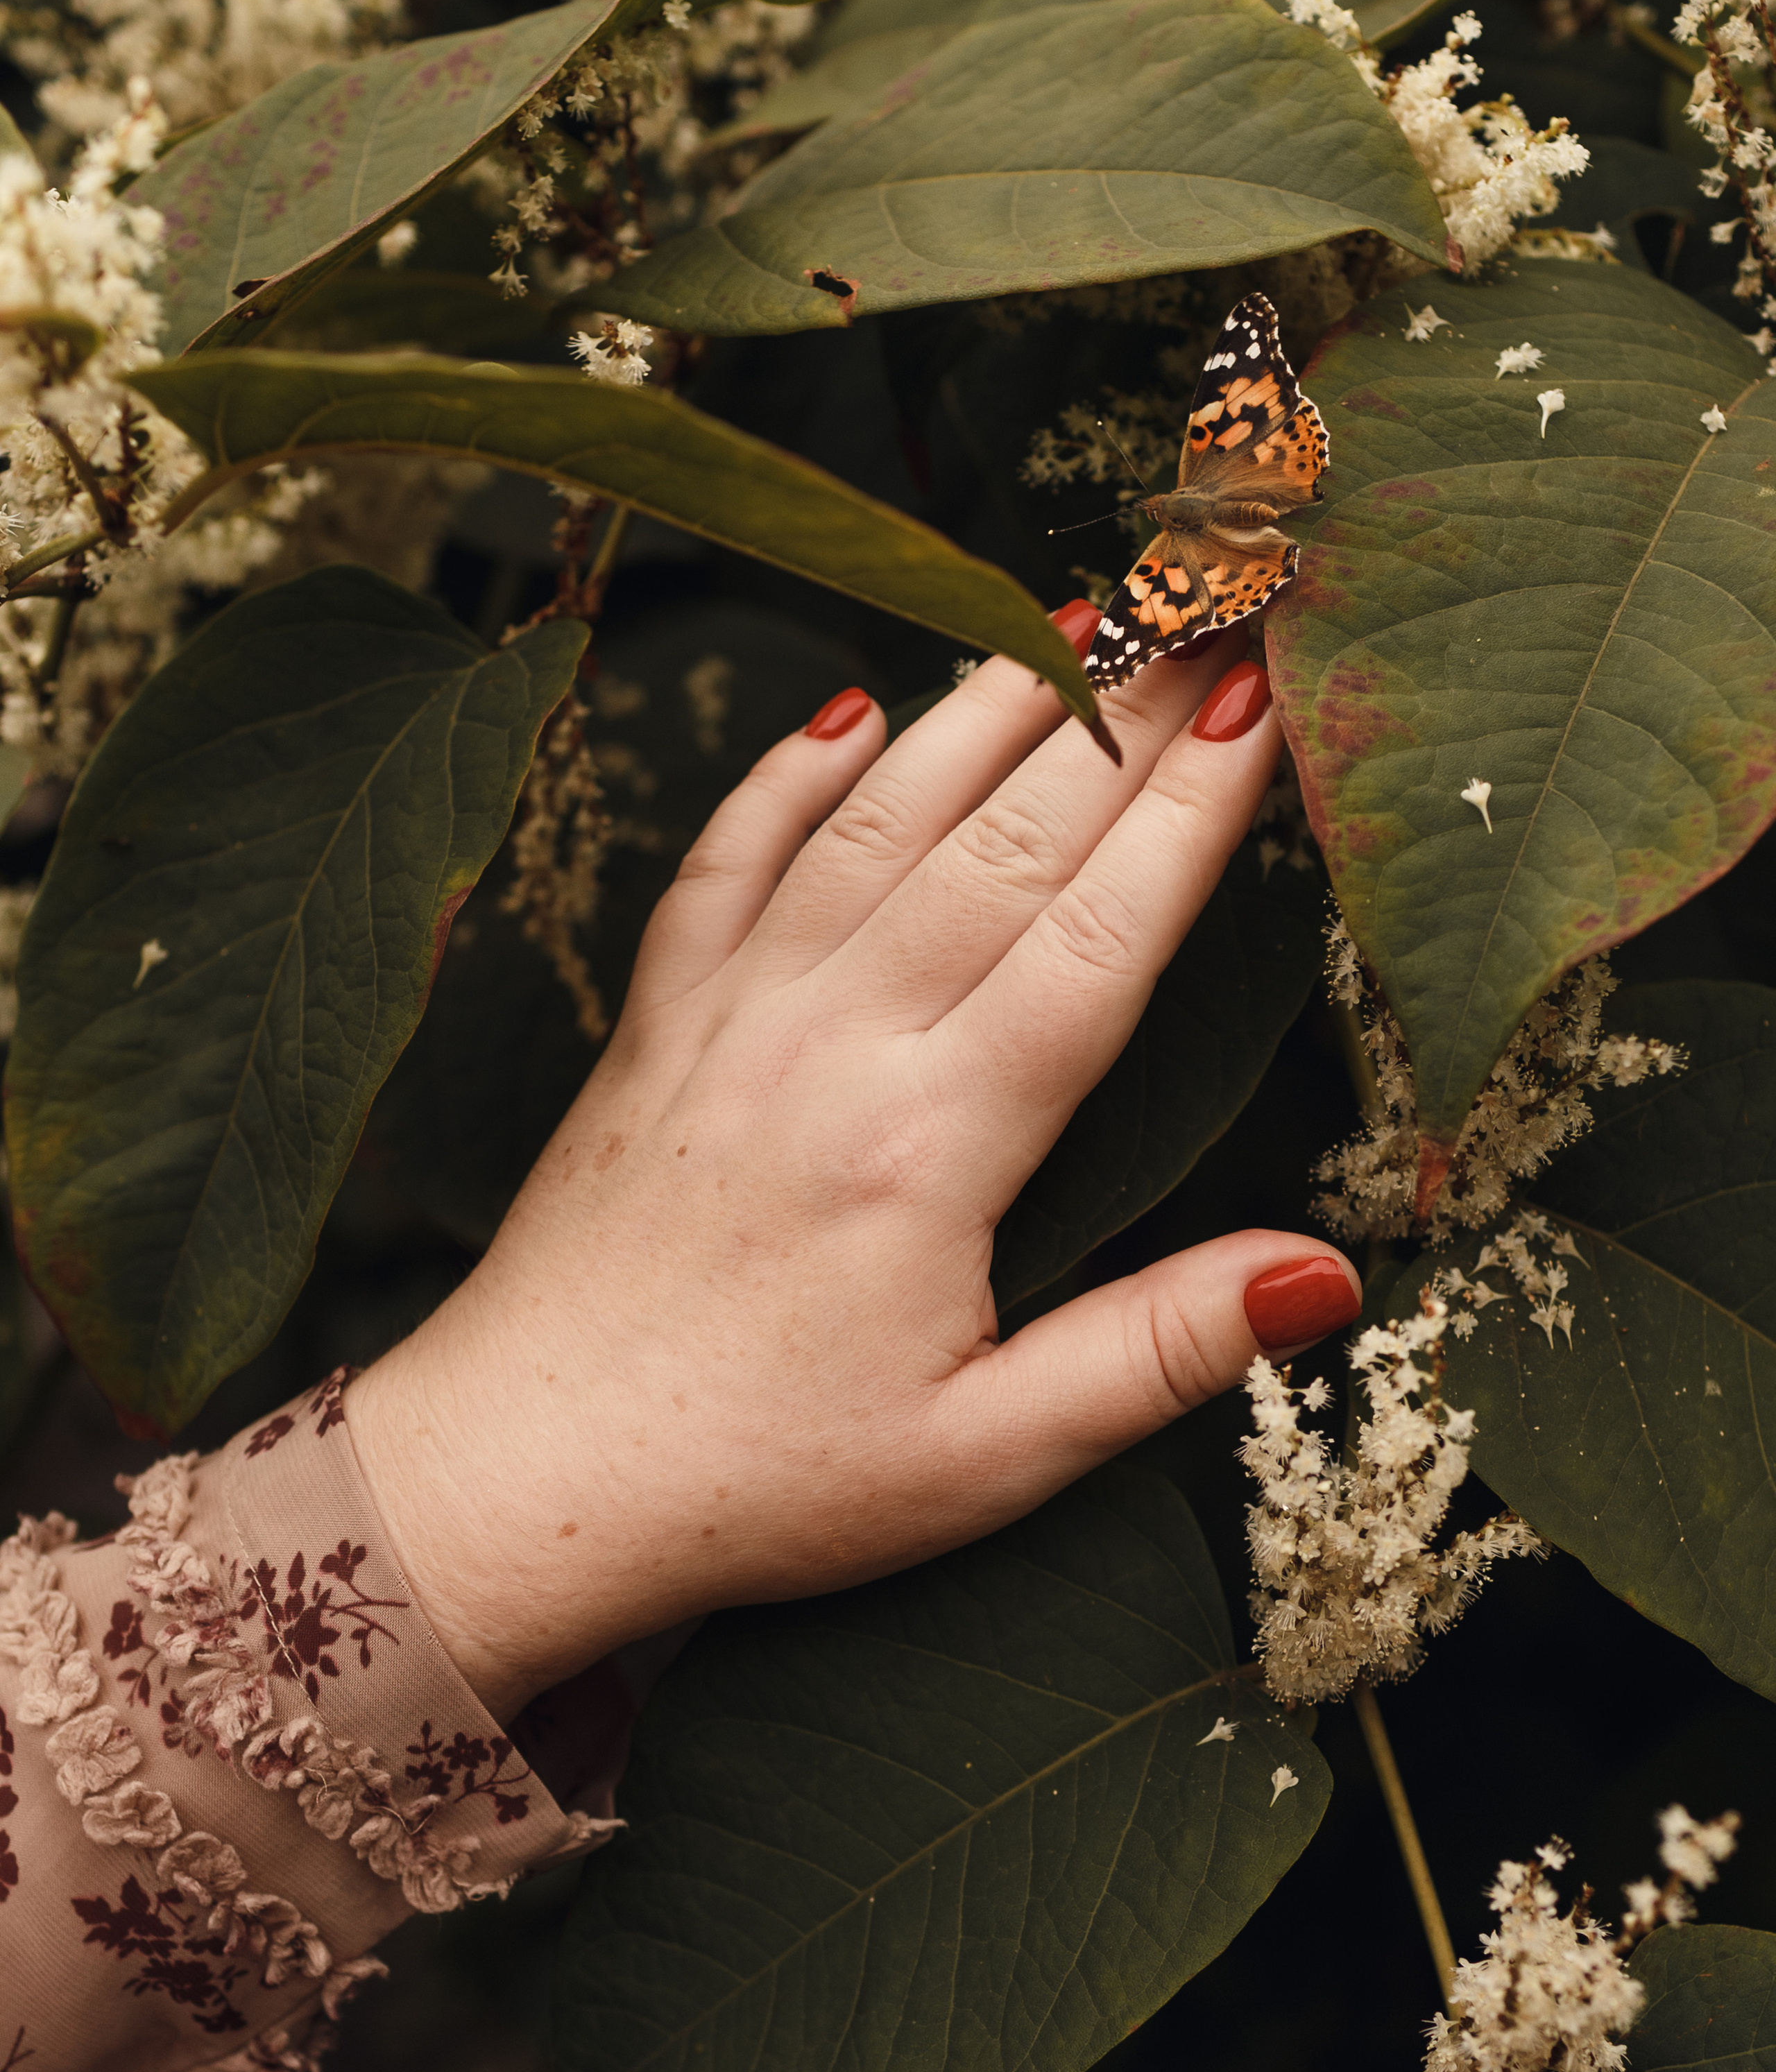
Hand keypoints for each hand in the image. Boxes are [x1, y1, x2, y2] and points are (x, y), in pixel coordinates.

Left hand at [346, 622, 1359, 1719]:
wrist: (521, 1476)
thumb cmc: (760, 1483)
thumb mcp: (984, 1461)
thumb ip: (1155, 1354)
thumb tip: (1325, 1275)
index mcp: (931, 1146)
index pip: (1097, 936)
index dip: (1193, 809)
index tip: (1268, 695)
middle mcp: (831, 1046)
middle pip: (1004, 841)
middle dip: (1123, 704)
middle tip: (1210, 588)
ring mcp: (729, 1018)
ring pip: (875, 820)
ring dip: (981, 703)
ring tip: (1074, 604)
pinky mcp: (653, 1025)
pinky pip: (723, 863)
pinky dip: (786, 779)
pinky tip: (849, 709)